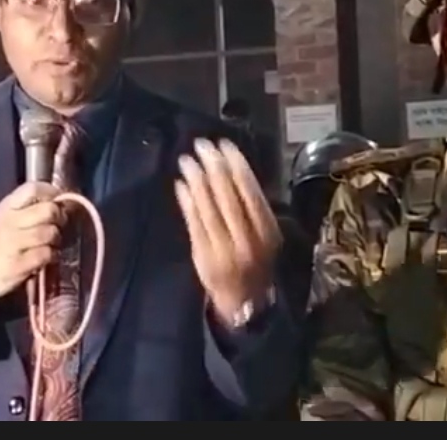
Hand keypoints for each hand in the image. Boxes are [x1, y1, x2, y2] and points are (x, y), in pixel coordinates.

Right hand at [0, 182, 63, 303]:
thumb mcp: (4, 219)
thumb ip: (28, 209)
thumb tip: (60, 202)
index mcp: (6, 207)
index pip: (32, 188)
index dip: (51, 192)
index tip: (58, 201)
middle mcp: (9, 222)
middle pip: (48, 210)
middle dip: (60, 218)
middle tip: (58, 225)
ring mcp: (13, 243)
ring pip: (50, 233)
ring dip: (56, 239)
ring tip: (50, 244)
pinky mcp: (18, 265)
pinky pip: (46, 254)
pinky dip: (52, 256)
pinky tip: (46, 258)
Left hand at [175, 138, 281, 323]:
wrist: (243, 301)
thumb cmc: (255, 261)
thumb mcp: (265, 236)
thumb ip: (253, 208)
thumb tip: (234, 168)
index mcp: (266, 231)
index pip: (250, 191)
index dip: (237, 165)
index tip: (225, 145)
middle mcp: (245, 239)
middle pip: (226, 196)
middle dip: (214, 167)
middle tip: (202, 145)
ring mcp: (222, 247)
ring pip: (207, 207)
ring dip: (196, 180)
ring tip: (187, 160)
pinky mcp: (202, 253)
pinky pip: (193, 222)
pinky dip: (186, 201)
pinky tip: (181, 184)